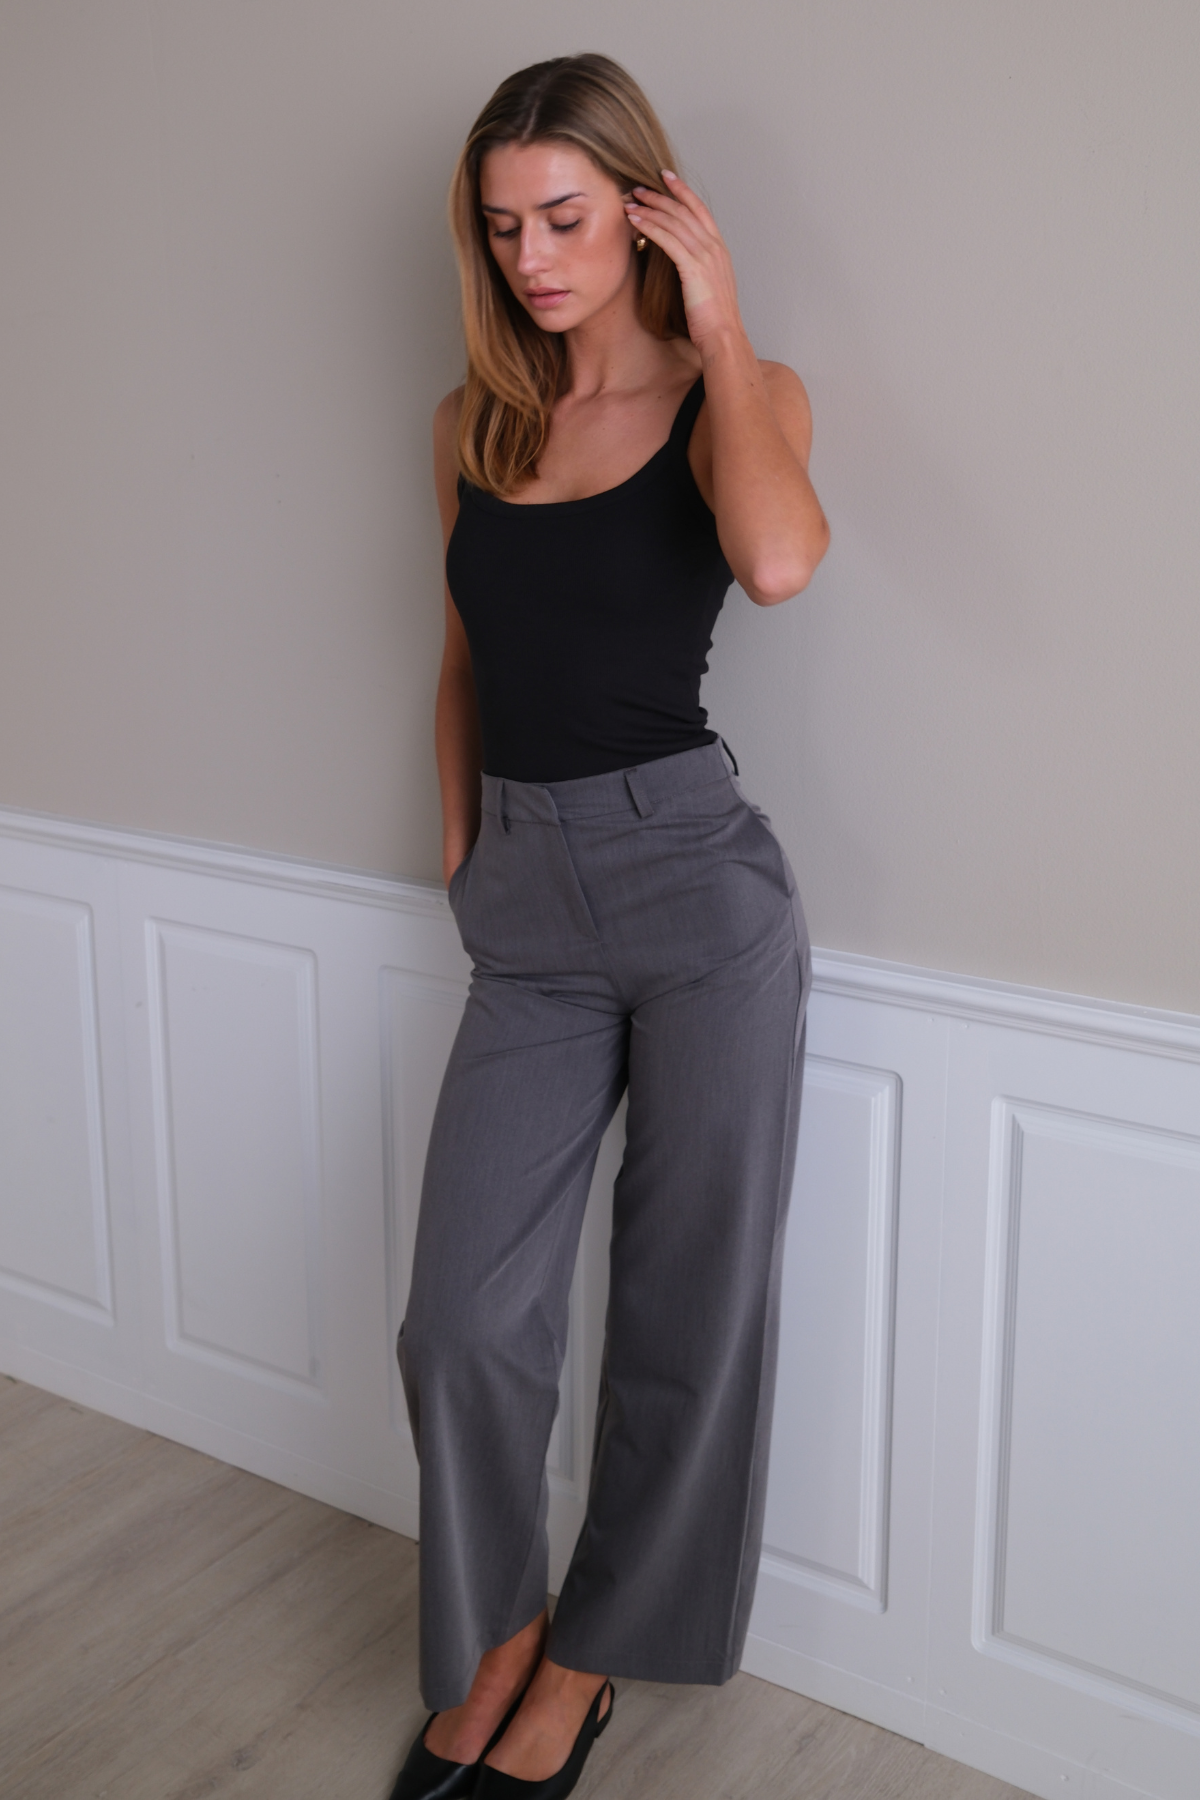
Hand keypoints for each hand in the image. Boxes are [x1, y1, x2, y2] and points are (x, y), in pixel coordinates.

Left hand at [625, 170, 743, 354]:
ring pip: (674, 221)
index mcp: (719, 249)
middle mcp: (714, 247)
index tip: (665, 177)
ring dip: (650, 208)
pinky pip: (667, 239)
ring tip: (631, 201)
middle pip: (684, 210)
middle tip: (639, 187)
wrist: (723, 336)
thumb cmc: (713, 319)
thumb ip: (697, 269)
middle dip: (660, 196)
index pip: (699, 210)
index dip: (682, 191)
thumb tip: (682, 263)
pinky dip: (650, 226)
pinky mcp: (693, 268)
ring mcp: (706, 256)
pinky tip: (635, 220)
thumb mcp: (707, 287)